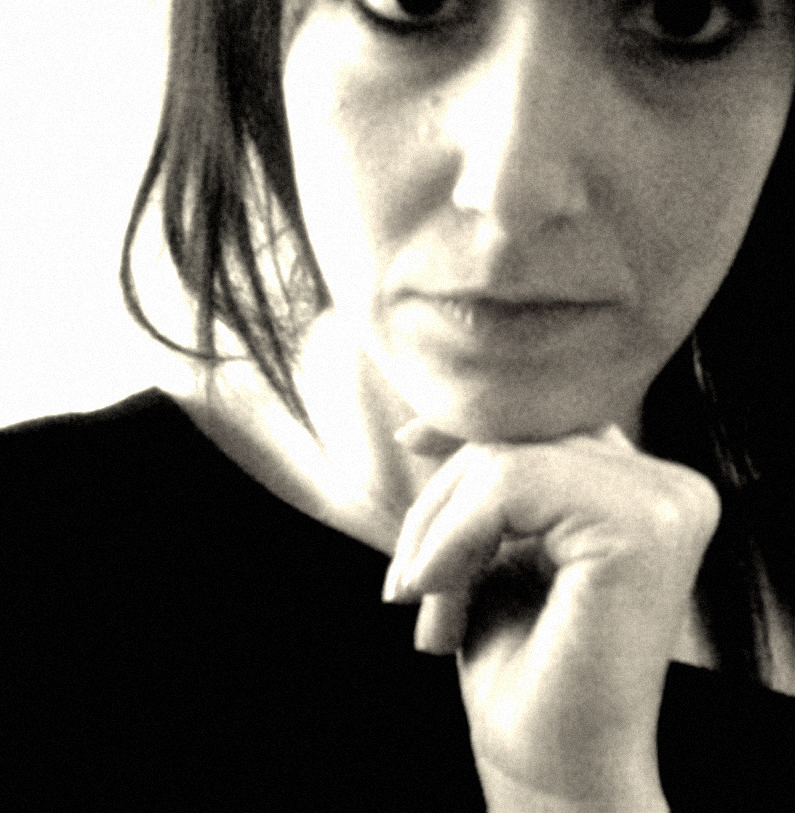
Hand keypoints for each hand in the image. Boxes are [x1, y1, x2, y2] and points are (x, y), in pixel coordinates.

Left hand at [383, 425, 719, 811]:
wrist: (552, 771)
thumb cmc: (522, 668)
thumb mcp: (495, 549)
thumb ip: (485, 483)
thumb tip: (420, 428)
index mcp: (651, 491)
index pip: (543, 428)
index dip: (470, 434)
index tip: (409, 441)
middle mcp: (673, 490)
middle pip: (519, 440)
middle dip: (443, 508)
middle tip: (411, 587)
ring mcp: (665, 505)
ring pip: (505, 461)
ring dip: (441, 534)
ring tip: (430, 605)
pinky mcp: (641, 528)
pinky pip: (509, 486)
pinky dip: (452, 539)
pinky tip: (435, 595)